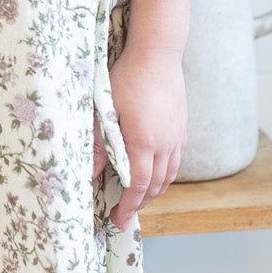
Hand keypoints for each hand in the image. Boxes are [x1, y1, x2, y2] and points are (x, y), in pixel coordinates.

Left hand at [92, 45, 186, 231]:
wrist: (158, 53)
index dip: (128, 206)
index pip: (139, 186)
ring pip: (169, 176)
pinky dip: (165, 175)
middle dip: (140, 204)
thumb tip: (90, 173)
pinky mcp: (182, 128)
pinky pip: (176, 161)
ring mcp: (177, 136)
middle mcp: (166, 144)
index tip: (118, 219)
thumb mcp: (105, 109)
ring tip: (137, 198)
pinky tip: (153, 173)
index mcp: (145, 142)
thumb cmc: (128, 77)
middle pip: (156, 186)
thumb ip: (97, 143)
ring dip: (154, 191)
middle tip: (124, 213)